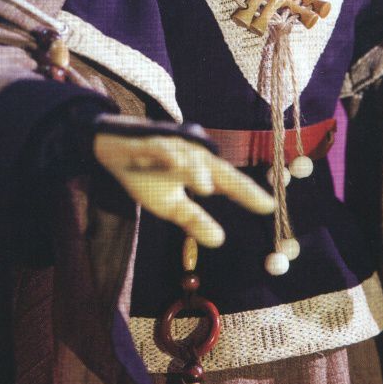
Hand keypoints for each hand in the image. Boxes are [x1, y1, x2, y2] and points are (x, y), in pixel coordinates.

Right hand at [93, 133, 274, 247]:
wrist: (111, 148)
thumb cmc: (145, 173)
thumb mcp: (169, 203)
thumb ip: (193, 219)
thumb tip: (219, 240)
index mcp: (198, 169)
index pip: (228, 183)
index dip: (250, 195)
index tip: (271, 208)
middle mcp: (190, 155)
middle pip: (217, 169)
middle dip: (238, 185)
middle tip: (262, 203)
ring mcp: (168, 147)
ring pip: (187, 158)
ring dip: (196, 170)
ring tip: (208, 187)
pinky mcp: (144, 143)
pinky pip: (157, 149)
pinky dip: (166, 155)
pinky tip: (173, 164)